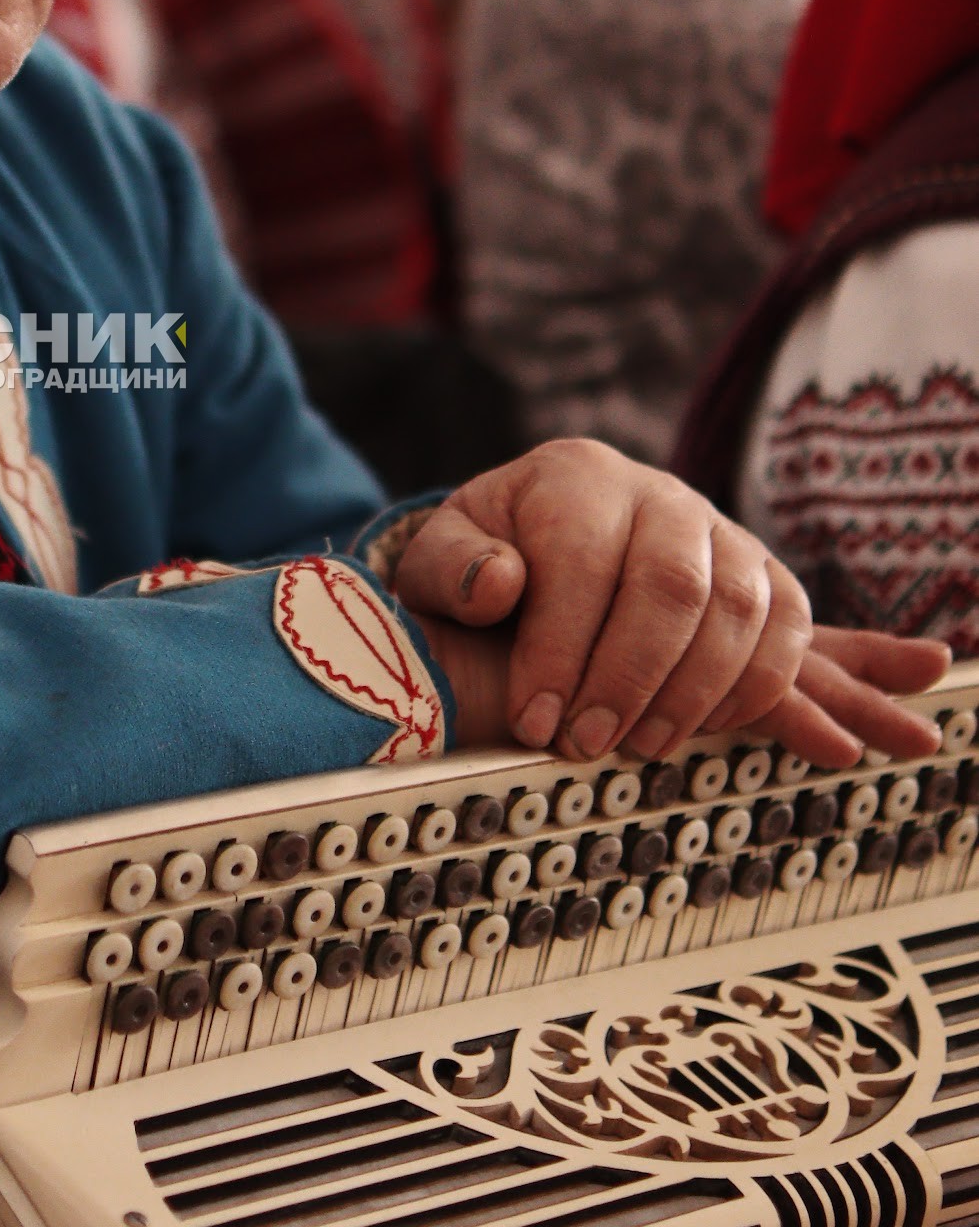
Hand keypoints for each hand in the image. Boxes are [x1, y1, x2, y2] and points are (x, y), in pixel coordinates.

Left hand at [391, 439, 943, 763]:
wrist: (544, 548)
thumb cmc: (485, 562)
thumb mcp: (440, 559)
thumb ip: (451, 568)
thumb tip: (498, 584)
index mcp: (575, 477)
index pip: (580, 561)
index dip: (559, 650)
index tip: (534, 723)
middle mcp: (658, 493)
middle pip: (670, 585)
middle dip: (628, 678)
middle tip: (584, 747)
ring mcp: (721, 531)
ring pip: (738, 608)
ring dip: (692, 693)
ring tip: (638, 749)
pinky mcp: (764, 577)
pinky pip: (787, 629)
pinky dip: (755, 688)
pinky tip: (701, 731)